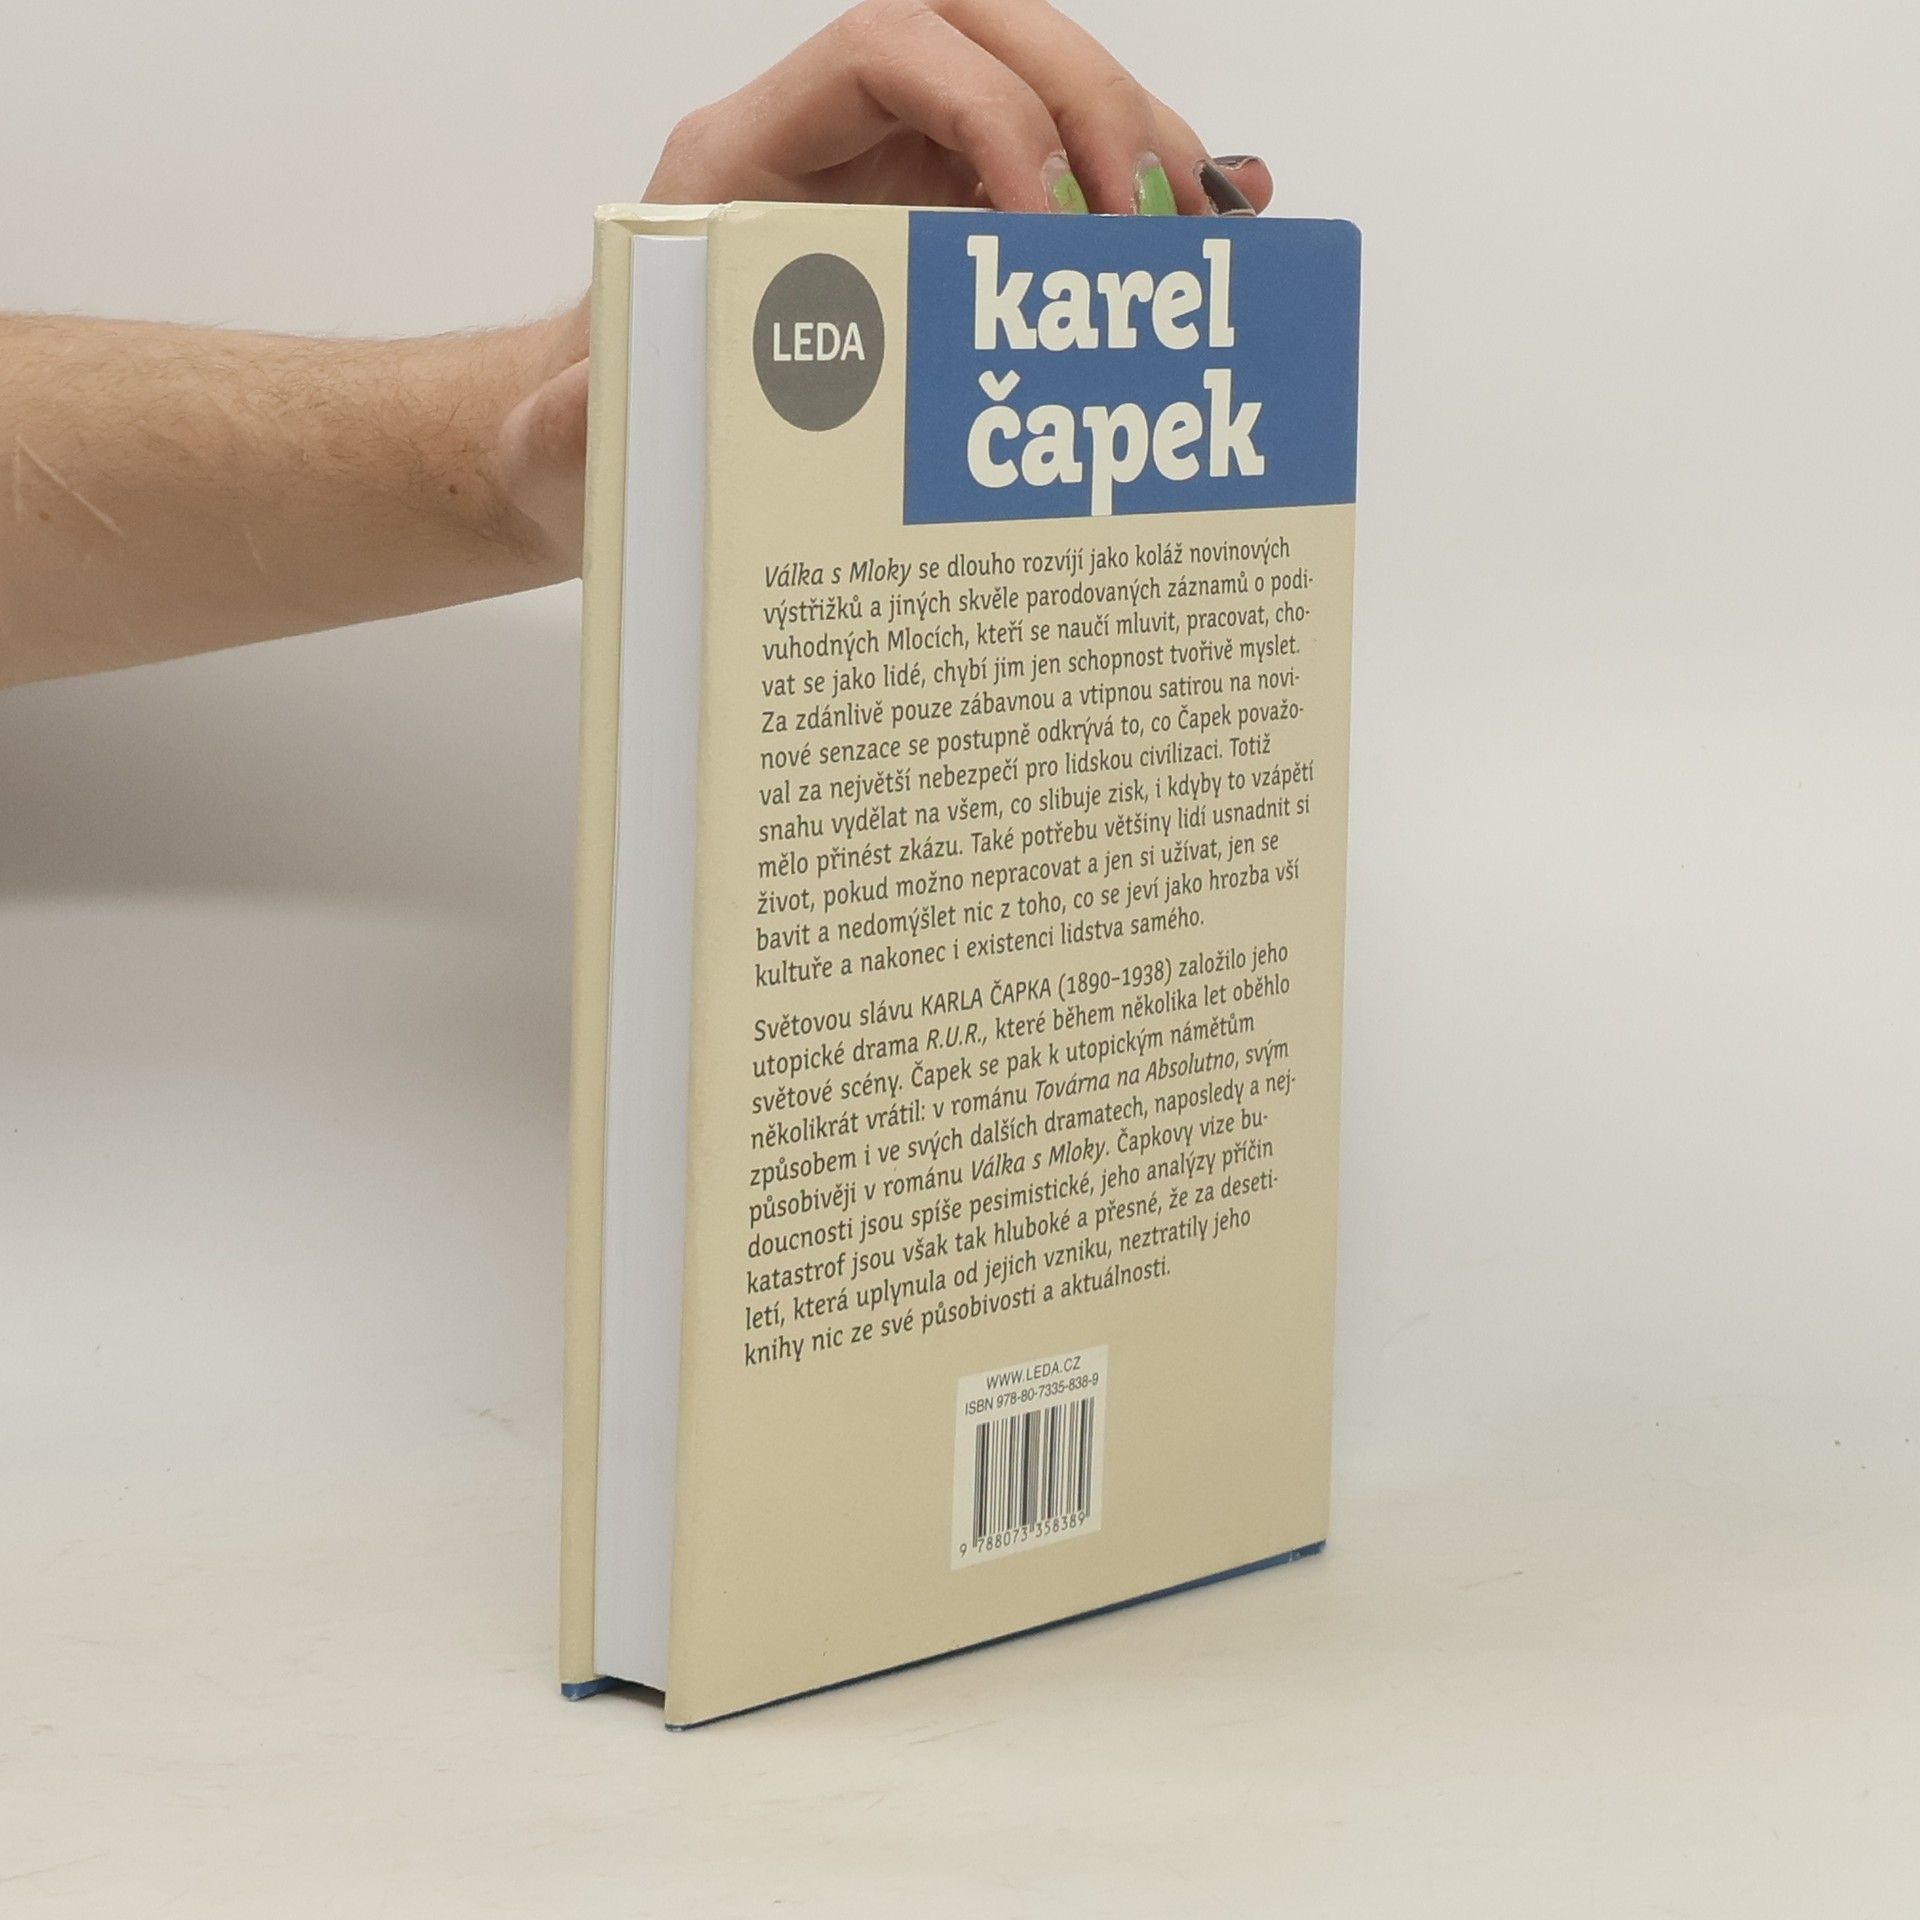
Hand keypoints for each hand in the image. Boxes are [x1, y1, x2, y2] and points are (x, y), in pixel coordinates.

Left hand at [496, 0, 1270, 569]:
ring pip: (1041, 91)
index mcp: (744, 161)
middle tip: (1152, 222)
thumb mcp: (575, 438)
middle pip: (989, 33)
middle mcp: (836, 148)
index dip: (984, 105)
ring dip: (1135, 140)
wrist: (623, 449)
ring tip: (1208, 228)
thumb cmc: (612, 432)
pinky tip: (1218, 218)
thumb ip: (578, 420)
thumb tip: (595, 408)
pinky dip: (1135, 193)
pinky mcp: (951, 234)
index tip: (1043, 223)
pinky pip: (1058, 180)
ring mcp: (902, 181)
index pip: (884, 45)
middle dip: (1087, 104)